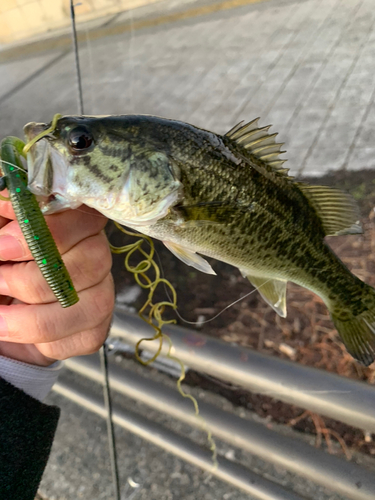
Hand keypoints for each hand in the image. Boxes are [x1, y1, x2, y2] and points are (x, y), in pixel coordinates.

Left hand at [0, 198, 113, 366]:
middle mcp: (99, 258)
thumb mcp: (4, 230)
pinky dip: (32, 339)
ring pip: (75, 306)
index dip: (47, 231)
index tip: (3, 244)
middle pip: (88, 263)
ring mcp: (102, 296)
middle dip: (30, 277)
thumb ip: (7, 212)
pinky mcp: (94, 331)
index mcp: (82, 225)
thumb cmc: (6, 259)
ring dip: (24, 315)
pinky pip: (69, 339)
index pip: (87, 220)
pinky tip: (11, 329)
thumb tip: (6, 203)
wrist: (5, 304)